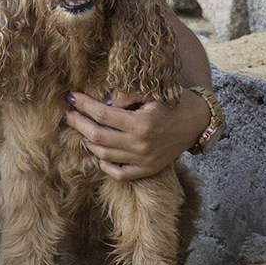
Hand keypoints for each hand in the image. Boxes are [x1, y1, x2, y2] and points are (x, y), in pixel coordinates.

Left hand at [63, 86, 210, 180]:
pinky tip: (98, 152)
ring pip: (104, 155)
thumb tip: (104, 101)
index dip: (83, 105)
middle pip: (98, 136)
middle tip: (67, 114)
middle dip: (78, 123)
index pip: (102, 114)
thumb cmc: (174, 101)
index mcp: (141, 123)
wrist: (197, 122)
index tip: (71, 97)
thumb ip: (126, 94)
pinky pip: (119, 173)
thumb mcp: (152, 91)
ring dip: (88, 141)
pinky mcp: (148, 170)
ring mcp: (144, 160)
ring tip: (81, 128)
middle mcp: (141, 144)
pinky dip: (104, 164)